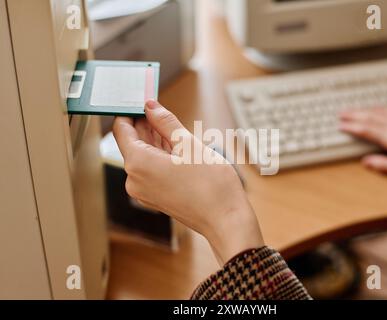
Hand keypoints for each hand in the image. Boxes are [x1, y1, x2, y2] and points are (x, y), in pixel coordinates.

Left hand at [113, 101, 263, 264]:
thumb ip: (166, 123)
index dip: (130, 111)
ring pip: (143, 157)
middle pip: (132, 143)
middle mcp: (134, 179)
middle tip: (159, 108)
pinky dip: (159, 156)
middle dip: (145, 125)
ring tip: (170, 126)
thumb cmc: (212, 185)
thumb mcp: (189, 144)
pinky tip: (174, 146)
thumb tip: (151, 106)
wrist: (226, 220)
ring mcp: (144, 191)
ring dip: (154, 140)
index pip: (122, 129)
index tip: (141, 100)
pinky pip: (150, 170)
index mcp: (138, 163)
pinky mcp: (155, 198)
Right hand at [340, 108, 386, 181]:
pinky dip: (379, 109)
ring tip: (351, 109)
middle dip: (354, 115)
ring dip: (364, 110)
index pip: (367, 130)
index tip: (340, 126)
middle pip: (371, 118)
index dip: (352, 127)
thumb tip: (365, 162)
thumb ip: (384, 164)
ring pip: (379, 113)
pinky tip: (374, 108)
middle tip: (340, 113)